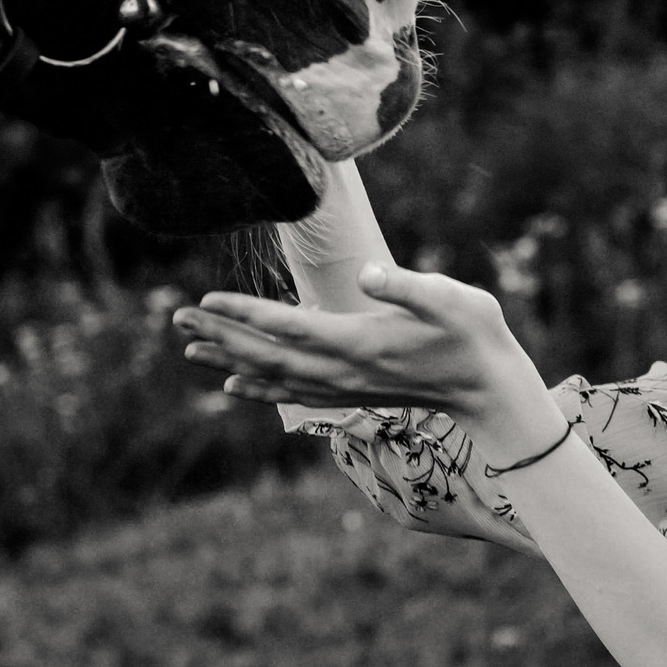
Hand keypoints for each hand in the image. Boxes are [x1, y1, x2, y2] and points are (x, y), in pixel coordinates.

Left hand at [172, 263, 553, 437]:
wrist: (490, 389)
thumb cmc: (474, 334)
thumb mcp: (450, 299)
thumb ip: (407, 286)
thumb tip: (368, 273)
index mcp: (361, 342)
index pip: (290, 328)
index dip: (246, 315)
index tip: (206, 302)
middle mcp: (344, 371)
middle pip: (268, 355)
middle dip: (220, 336)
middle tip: (176, 320)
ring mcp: (346, 386)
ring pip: (273, 376)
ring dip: (228, 360)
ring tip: (189, 349)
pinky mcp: (351, 391)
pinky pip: (292, 394)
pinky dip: (258, 388)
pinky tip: (234, 384)